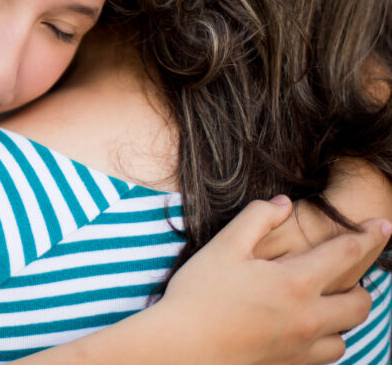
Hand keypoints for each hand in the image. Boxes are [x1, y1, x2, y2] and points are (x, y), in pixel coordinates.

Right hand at [159, 197, 390, 364]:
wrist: (181, 350)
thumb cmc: (199, 295)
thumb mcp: (223, 246)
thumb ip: (257, 218)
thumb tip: (283, 203)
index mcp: (296, 282)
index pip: (346, 254)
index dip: (368, 236)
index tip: (382, 225)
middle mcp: (308, 318)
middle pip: (360, 303)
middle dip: (362, 286)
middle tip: (349, 274)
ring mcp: (301, 348)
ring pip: (345, 336)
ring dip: (341, 319)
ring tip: (324, 305)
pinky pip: (324, 358)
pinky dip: (323, 342)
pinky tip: (304, 332)